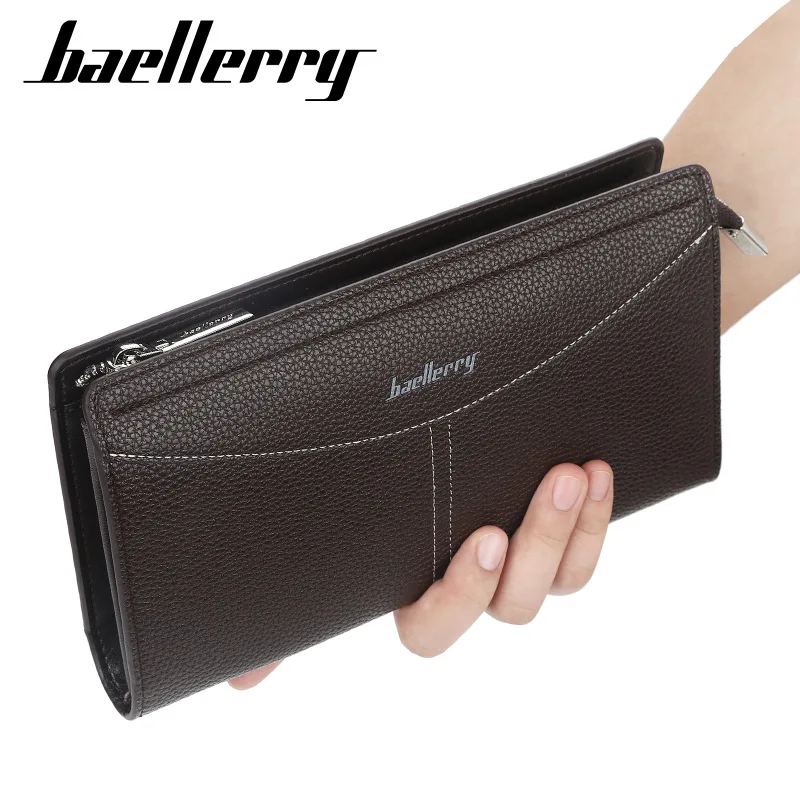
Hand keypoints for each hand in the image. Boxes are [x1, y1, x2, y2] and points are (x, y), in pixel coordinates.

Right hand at [229, 461, 612, 687]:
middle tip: (549, 483)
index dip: (462, 594)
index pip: (434, 628)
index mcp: (415, 596)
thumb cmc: (376, 506)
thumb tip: (239, 685)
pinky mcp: (554, 539)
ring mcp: (518, 568)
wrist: (446, 456)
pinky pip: (586, 555)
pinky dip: (596, 521)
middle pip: (512, 604)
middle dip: (536, 545)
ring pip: (556, 582)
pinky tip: (598, 476)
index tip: (480, 540)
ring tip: (575, 473)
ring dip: (571, 529)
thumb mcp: (333, 552)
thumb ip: (289, 619)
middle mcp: (472, 590)